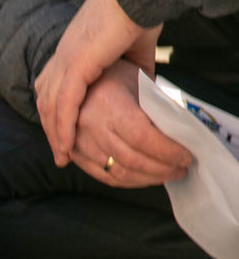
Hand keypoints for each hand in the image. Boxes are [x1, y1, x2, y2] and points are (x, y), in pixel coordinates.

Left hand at [34, 0, 161, 165]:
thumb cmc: (138, 15)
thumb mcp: (133, 51)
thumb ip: (132, 72)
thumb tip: (144, 89)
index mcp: (69, 52)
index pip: (52, 89)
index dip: (56, 114)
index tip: (63, 135)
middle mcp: (61, 57)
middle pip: (46, 102)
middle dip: (51, 130)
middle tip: (60, 154)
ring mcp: (65, 60)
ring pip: (51, 107)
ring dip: (55, 135)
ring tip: (62, 158)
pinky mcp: (75, 64)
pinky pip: (64, 104)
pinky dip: (62, 128)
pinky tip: (65, 146)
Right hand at [65, 60, 191, 186]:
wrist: (73, 80)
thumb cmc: (111, 76)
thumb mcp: (136, 82)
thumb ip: (155, 107)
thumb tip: (180, 135)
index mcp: (108, 104)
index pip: (142, 137)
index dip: (167, 151)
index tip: (186, 155)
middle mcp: (91, 126)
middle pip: (132, 159)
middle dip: (162, 168)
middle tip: (181, 168)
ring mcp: (80, 143)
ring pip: (119, 172)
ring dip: (148, 178)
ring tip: (167, 174)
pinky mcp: (76, 155)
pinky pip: (104, 177)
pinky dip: (128, 182)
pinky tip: (144, 178)